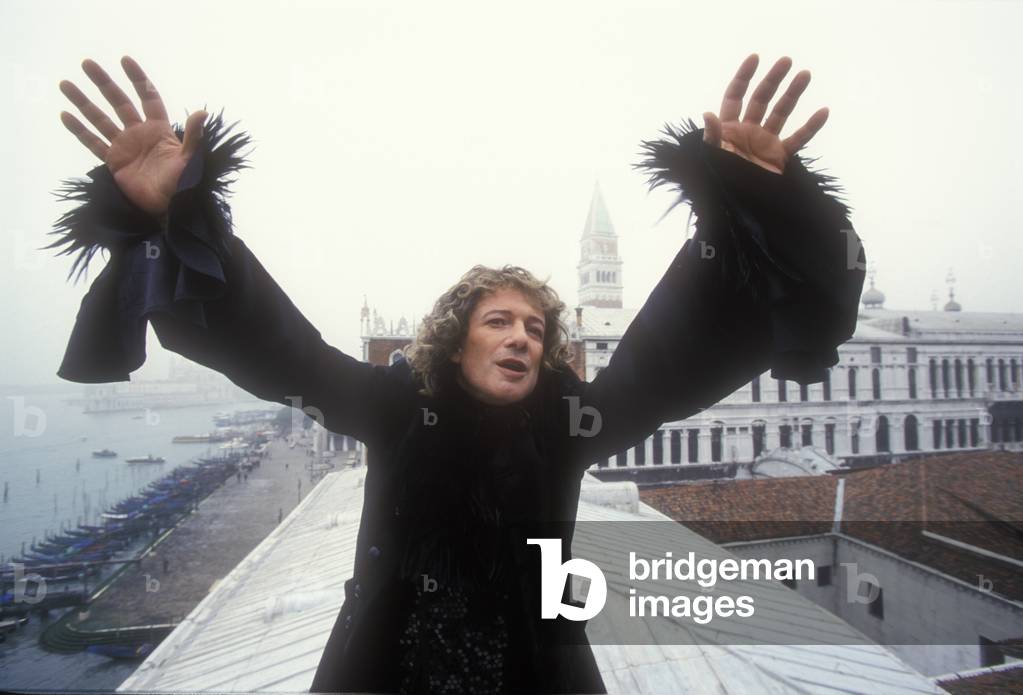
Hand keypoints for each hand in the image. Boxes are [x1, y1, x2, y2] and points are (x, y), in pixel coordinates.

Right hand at [59, 56, 206, 215]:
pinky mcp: (114, 162)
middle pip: (119, 102)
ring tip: (65, 84)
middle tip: (87, 63)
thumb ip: (194, 137)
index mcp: (159, 129)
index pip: (147, 97)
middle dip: (104, 83)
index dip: (138, 79)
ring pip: (100, 119)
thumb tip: (202, 112)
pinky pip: (93, 143)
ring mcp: (125, 146)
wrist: (170, 208)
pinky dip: (79, 130)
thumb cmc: (185, 184)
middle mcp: (139, 133)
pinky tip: (65, 115)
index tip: (124, 60)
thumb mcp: (190, 160)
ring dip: (83, 102)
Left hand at [702, 54, 827, 174]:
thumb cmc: (719, 183)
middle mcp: (748, 131)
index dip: (743, 77)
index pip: (735, 96)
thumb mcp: (713, 160)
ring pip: (782, 113)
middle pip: (761, 98)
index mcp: (729, 129)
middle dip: (773, 80)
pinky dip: (811, 127)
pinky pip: (799, 139)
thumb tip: (707, 114)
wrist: (737, 209)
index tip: (755, 58)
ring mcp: (765, 143)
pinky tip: (823, 111)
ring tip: (805, 74)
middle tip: (786, 61)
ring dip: (793, 94)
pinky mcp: (779, 157)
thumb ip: (712, 138)